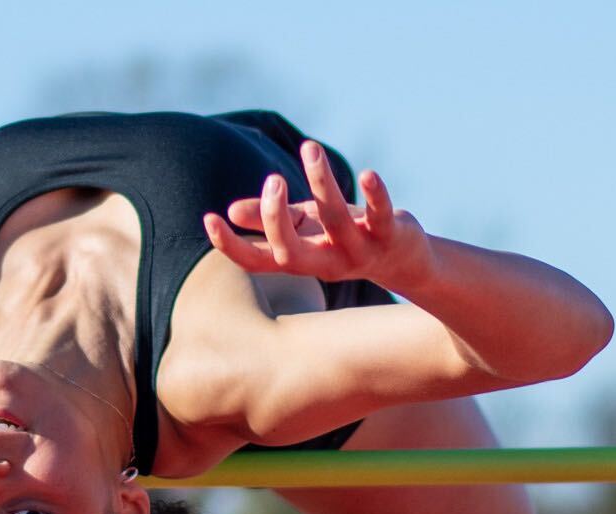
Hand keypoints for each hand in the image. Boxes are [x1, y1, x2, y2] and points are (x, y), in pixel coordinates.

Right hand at [204, 141, 432, 289]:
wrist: (406, 259)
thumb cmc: (348, 238)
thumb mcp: (309, 228)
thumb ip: (275, 219)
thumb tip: (232, 210)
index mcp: (301, 259)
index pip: (257, 262)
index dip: (231, 246)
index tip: (209, 218)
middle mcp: (326, 262)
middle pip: (290, 252)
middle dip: (275, 216)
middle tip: (273, 179)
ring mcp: (358, 251)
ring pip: (334, 221)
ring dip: (321, 182)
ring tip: (310, 148)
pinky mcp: (390, 235)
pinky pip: (381, 215)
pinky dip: (375, 194)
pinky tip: (368, 173)